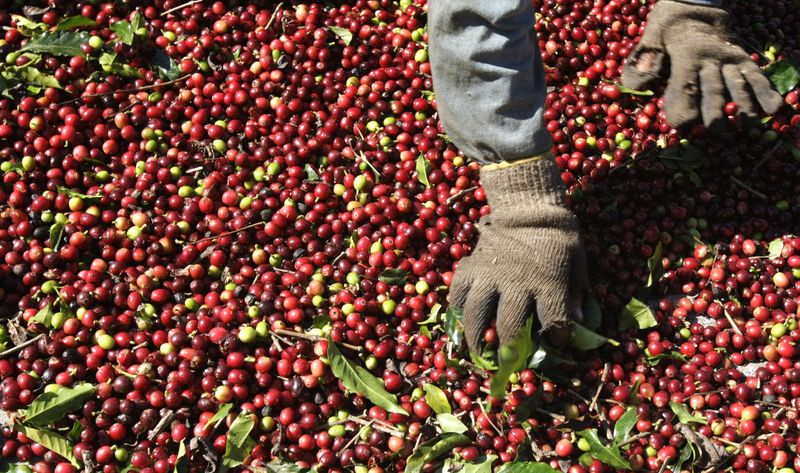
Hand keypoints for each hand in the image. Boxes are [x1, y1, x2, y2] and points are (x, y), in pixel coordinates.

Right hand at [449, 156, 589, 352]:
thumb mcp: (578, 260)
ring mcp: (490, 275)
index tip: (556, 345)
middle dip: (512, 350)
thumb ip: (579, 292)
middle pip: (511, 326)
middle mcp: (517, 283)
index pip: (554, 322)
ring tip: (479, 353)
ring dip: (477, 338)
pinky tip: (461, 319)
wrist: (527, 205)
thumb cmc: (558, 234)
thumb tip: (582, 323)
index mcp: (548, 282)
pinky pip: (458, 292)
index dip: (557, 338)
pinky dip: (458, 308)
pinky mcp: (471, 266)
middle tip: (510, 362)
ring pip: (478, 314)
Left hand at [622, 0, 781, 130]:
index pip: (684, 86)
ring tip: (746, 128)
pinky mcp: (744, 58)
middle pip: (714, 90)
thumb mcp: (650, 38)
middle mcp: (711, 58)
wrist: (696, 5)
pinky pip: (756, 75)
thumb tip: (634, 86)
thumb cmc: (668, 28)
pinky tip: (771, 109)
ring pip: (738, 85)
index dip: (682, 107)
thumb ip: (644, 62)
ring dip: (744, 107)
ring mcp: (730, 58)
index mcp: (685, 55)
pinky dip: (765, 91)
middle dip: (716, 114)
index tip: (682, 125)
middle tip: (719, 135)